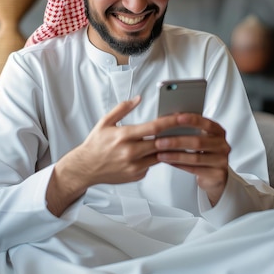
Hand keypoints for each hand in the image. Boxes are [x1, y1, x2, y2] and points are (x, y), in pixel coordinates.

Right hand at [47, 96, 185, 214]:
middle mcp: (130, 152)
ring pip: (160, 155)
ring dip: (168, 147)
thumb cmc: (95, 144)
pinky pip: (152, 165)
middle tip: (188, 128)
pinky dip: (155, 158)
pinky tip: (155, 152)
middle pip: (161, 142)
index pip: (153, 128)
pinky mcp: (136, 175)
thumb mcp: (105, 122)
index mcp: (124, 136)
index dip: (171, 121)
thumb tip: (138, 98)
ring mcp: (134, 166)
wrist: (85, 168)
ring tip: (177, 138)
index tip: (183, 117)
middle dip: (176, 135)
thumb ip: (123, 108)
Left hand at [154, 114, 230, 205]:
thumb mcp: (201, 138)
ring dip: (175, 155)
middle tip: (159, 142)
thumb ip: (190, 129)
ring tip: (160, 154)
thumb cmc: (203, 152)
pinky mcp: (217, 175)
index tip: (177, 117)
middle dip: (176, 141)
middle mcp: (222, 145)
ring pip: (195, 158)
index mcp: (219, 132)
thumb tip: (169, 120)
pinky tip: (169, 162)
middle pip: (198, 142)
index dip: (192, 120)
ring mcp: (221, 161)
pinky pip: (195, 170)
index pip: (206, 123)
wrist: (216, 176)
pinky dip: (180, 165)